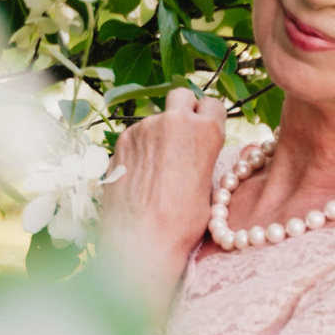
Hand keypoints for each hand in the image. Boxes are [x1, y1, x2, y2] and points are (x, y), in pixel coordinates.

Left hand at [99, 87, 226, 277]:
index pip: (212, 104)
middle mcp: (175, 121)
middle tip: (180, 135)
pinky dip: (138, 149)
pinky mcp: (121, 140)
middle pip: (182, 95)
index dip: (208, 117)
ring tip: (156, 168)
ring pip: (155, 118)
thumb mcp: (208, 189)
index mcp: (205, 132)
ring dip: (157, 133)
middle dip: (183, 109)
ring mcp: (144, 128)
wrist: (140, 240)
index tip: (204, 130)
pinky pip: (134, 136)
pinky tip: (138, 175)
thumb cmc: (180, 223)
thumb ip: (203, 159)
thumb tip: (196, 154)